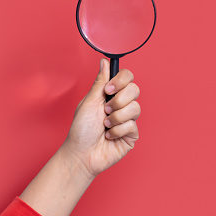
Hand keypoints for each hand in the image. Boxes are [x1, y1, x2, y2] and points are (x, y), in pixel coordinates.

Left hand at [62, 58, 140, 178]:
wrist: (81, 153)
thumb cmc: (81, 129)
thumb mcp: (89, 101)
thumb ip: (100, 81)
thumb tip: (104, 61)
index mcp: (112, 95)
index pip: (127, 78)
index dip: (121, 81)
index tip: (108, 89)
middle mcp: (122, 105)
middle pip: (135, 90)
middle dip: (118, 101)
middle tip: (105, 110)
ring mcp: (128, 120)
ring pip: (135, 108)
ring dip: (116, 118)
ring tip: (105, 125)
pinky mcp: (132, 134)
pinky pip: (132, 125)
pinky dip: (117, 131)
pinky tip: (109, 136)